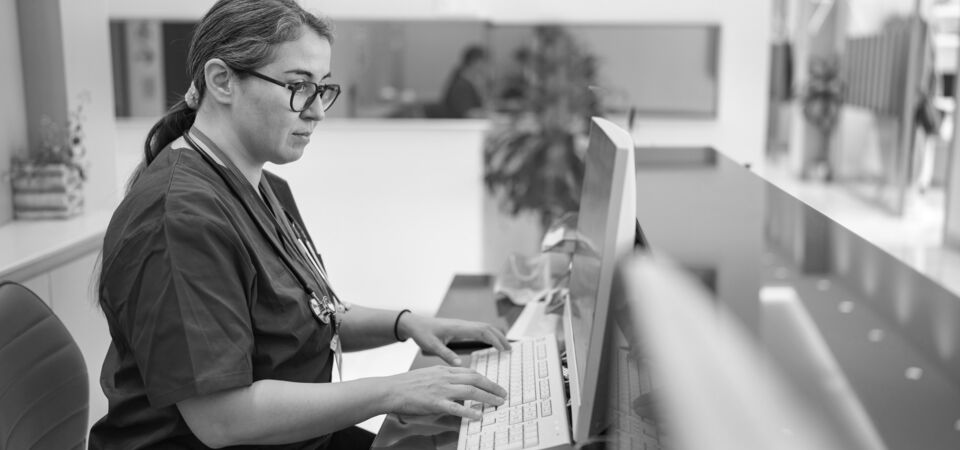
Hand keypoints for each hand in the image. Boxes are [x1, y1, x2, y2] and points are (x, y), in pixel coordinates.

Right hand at [386, 366, 506, 419]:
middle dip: (493, 386)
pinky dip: (469, 411)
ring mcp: (441, 389)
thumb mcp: (430, 374)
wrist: (391, 389)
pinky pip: (456, 407)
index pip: (471, 372)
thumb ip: (445, 377)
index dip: (486, 379)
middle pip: (476, 379)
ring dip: (487, 397)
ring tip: (498, 403)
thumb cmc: (408, 384)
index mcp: (444, 370)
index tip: (495, 385)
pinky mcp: (435, 402)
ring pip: (470, 391)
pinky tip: (478, 416)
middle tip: (503, 394)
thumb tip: (458, 382)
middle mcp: (446, 377)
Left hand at [398, 314, 510, 365]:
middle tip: (510, 350)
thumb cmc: (422, 334)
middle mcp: (463, 325)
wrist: (415, 324)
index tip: (504, 350)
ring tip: (505, 347)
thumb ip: (446, 354)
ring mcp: (463, 325)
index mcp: (459, 328)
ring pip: (484, 327)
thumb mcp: (432, 346)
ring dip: (496, 336)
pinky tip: (491, 343)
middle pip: (487, 328)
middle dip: (500, 338)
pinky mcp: (461, 328)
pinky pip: (478, 330)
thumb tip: (461, 365)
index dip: (495, 340)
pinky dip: (488, 335)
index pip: (482, 331)